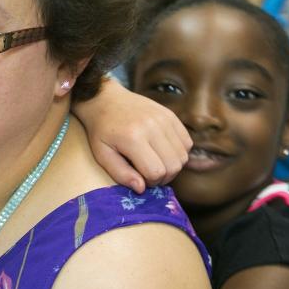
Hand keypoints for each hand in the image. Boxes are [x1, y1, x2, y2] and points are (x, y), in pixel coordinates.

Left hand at [74, 79, 189, 192]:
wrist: (105, 100)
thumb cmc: (101, 131)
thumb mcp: (102, 154)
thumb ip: (120, 173)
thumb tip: (141, 188)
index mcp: (132, 138)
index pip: (156, 172)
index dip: (150, 182)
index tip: (140, 179)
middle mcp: (152, 126)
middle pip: (173, 166)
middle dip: (163, 177)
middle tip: (149, 174)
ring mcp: (164, 119)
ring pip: (183, 156)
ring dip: (172, 166)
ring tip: (156, 163)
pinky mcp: (171, 115)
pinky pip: (187, 142)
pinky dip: (178, 152)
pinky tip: (163, 151)